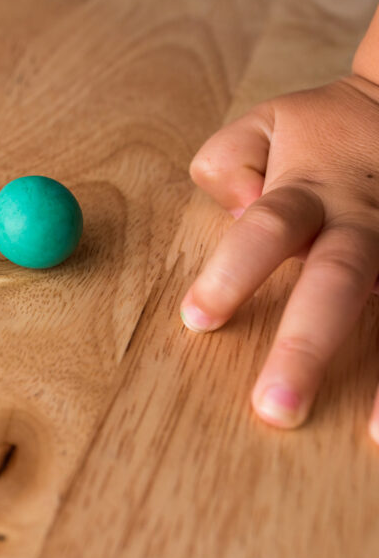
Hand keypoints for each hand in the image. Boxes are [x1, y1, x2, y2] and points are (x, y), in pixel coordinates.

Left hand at [182, 74, 378, 443]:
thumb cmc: (326, 127)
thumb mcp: (265, 123)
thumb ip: (228, 161)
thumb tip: (236, 206)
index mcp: (311, 189)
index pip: (266, 230)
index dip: (232, 273)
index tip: (197, 320)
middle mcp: (369, 220)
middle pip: (338, 282)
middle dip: (306, 347)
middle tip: (274, 409)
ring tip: (376, 435)